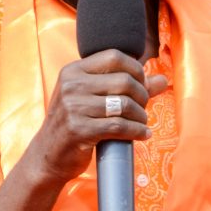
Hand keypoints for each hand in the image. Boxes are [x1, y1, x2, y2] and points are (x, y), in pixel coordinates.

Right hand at [24, 50, 167, 185]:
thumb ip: (127, 87)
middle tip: (142, 108)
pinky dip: (137, 131)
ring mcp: (73, 107)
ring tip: (142, 123)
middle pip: (123, 80)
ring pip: (124, 104)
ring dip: (140, 116)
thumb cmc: (74, 123)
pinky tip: (142, 134)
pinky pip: (119, 126)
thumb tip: (162, 80)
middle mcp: (71, 85)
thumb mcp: (93, 99)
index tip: (141, 85)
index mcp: (73, 71)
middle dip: (142, 95)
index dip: (136, 69)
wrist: (48, 155)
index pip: (114, 56)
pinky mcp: (79, 130)